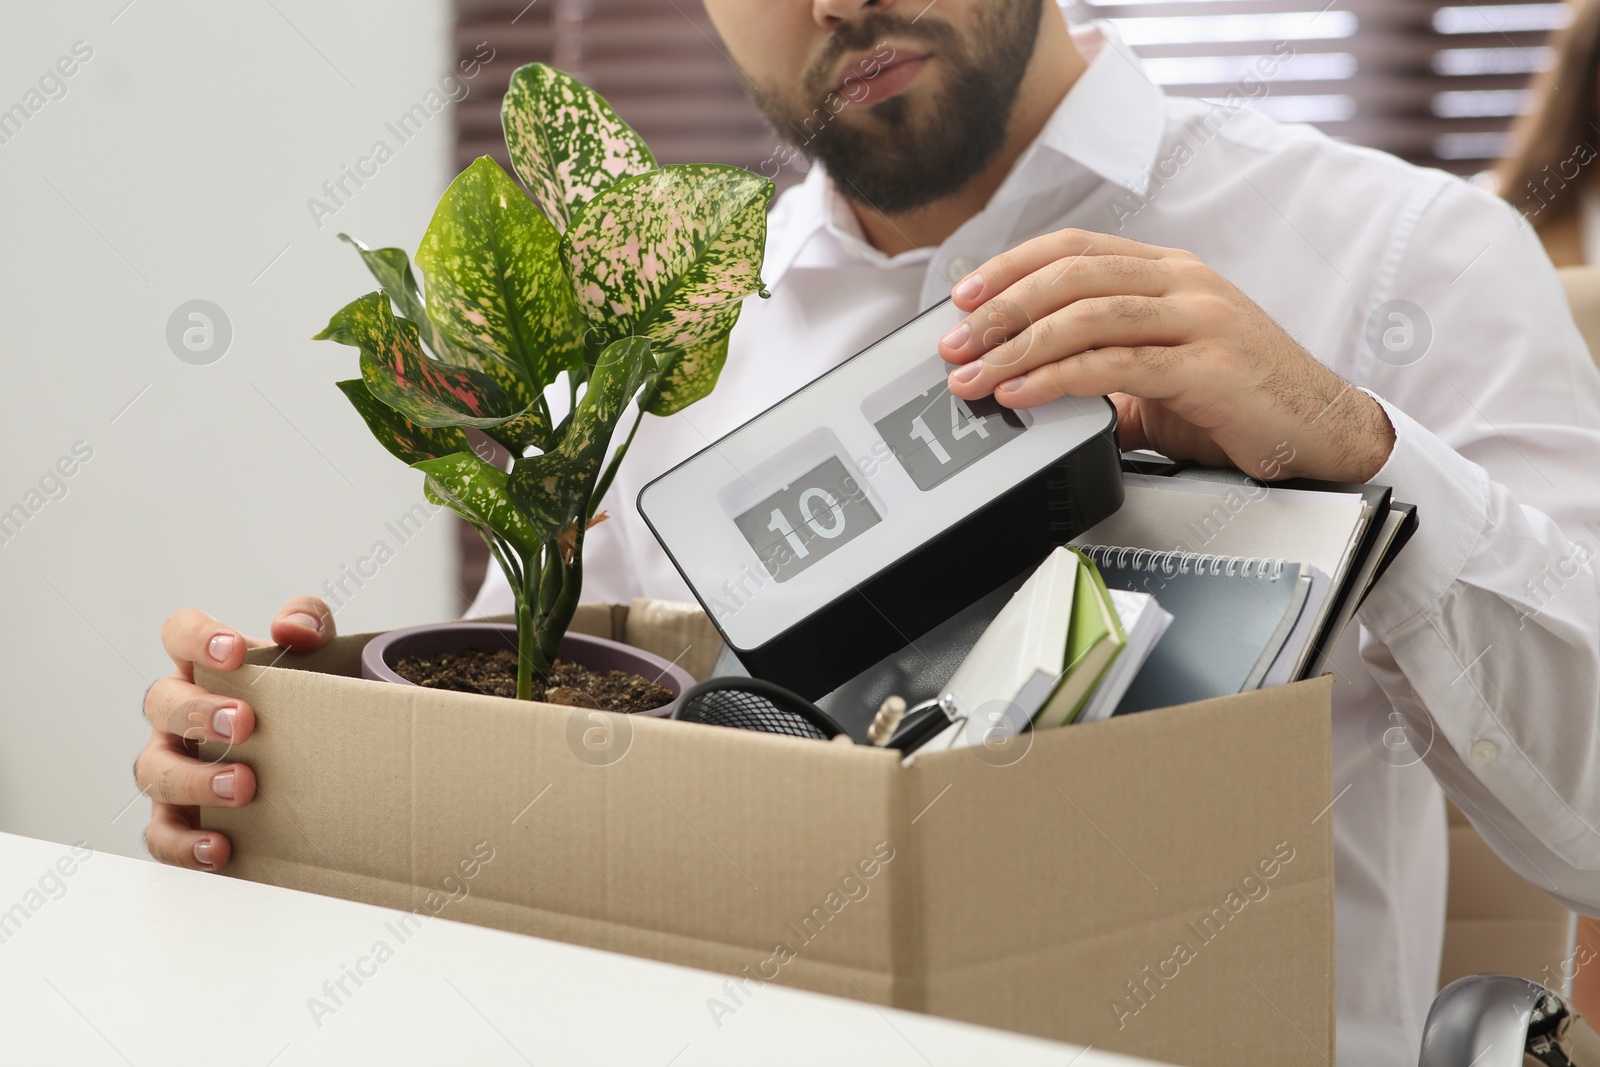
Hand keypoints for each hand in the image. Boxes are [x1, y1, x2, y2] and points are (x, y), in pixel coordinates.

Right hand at [136, 597, 334, 869]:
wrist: (322, 759)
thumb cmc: (304, 699)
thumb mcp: (319, 654)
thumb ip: (309, 622)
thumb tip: (294, 628)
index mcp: (205, 667)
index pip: (179, 634)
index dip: (197, 637)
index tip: (234, 652)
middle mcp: (178, 715)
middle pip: (161, 703)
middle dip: (198, 713)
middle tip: (245, 724)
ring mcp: (172, 766)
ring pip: (154, 770)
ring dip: (195, 779)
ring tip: (244, 787)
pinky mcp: (179, 819)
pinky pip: (163, 835)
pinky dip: (185, 845)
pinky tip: (220, 848)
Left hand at [938, 229, 1394, 482]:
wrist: (1322, 434)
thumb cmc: (1241, 404)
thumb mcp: (1162, 378)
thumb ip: (1106, 372)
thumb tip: (1035, 389)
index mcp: (1170, 273)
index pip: (1077, 248)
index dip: (1013, 265)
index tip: (963, 294)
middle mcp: (1184, 284)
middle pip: (1071, 276)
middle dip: (1000, 308)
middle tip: (954, 343)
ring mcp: (1199, 320)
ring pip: (1086, 315)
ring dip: (1016, 346)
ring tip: (973, 376)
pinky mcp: (1207, 366)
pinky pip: (1114, 364)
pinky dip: (1056, 377)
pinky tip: (1021, 394)